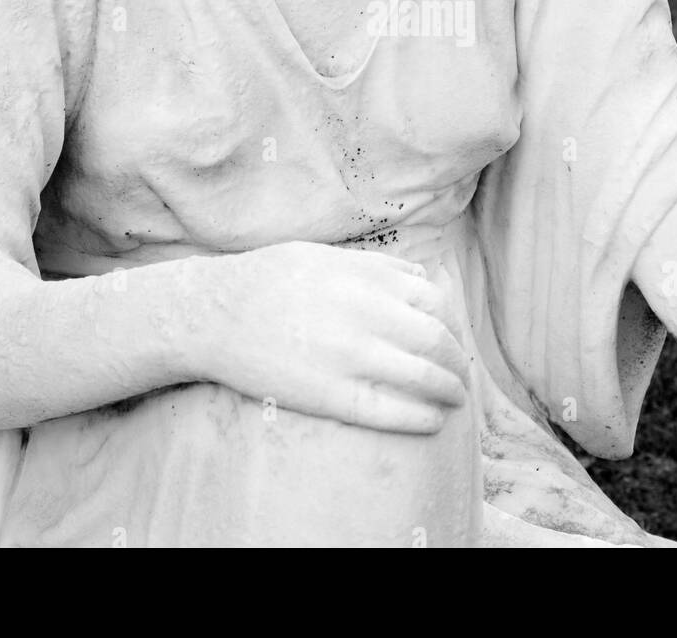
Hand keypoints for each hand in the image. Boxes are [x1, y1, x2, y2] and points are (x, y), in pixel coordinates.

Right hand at [201, 242, 470, 433]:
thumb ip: (376, 266)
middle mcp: (366, 313)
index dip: (451, 322)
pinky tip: (432, 420)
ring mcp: (350, 356)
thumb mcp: (326, 255)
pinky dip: (421, 417)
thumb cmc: (269, 280)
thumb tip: (421, 277)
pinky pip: (390, 411)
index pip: (435, 301)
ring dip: (450, 390)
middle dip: (458, 360)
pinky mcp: (331, 394)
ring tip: (454, 398)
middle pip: (437, 340)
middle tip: (461, 373)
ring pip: (423, 377)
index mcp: (367, 277)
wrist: (214, 313)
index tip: (452, 335)